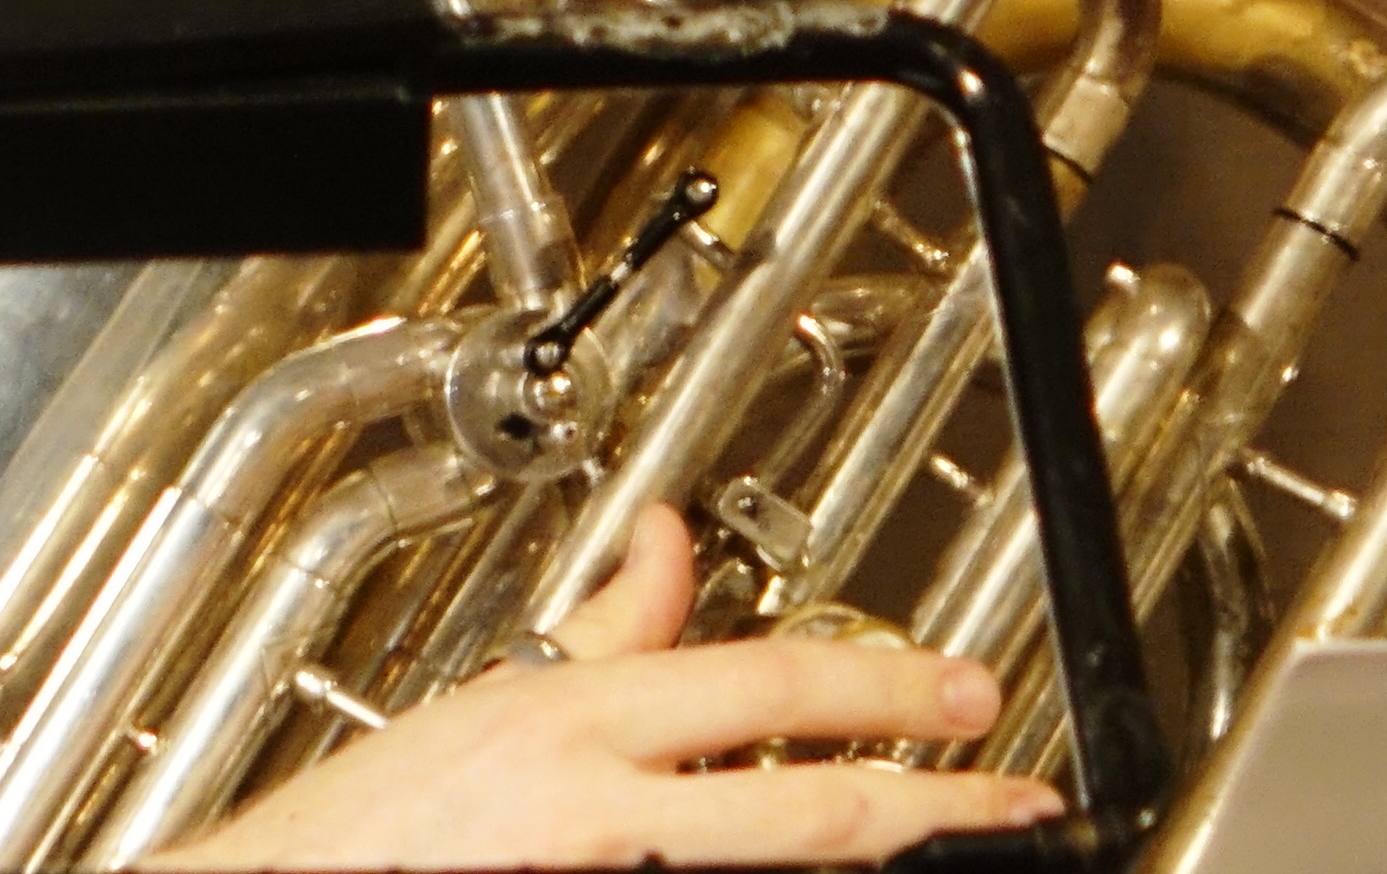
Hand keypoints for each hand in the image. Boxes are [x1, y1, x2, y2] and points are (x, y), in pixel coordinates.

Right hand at [148, 503, 1061, 869]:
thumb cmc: (369, 828)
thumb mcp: (493, 699)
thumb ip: (604, 630)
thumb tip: (671, 546)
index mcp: (573, 725)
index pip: (765, 689)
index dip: (886, 691)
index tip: (969, 697)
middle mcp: (596, 811)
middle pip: (805, 810)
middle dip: (930, 803)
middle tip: (1017, 797)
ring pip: (770, 866)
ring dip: (855, 853)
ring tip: (938, 839)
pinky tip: (818, 871)